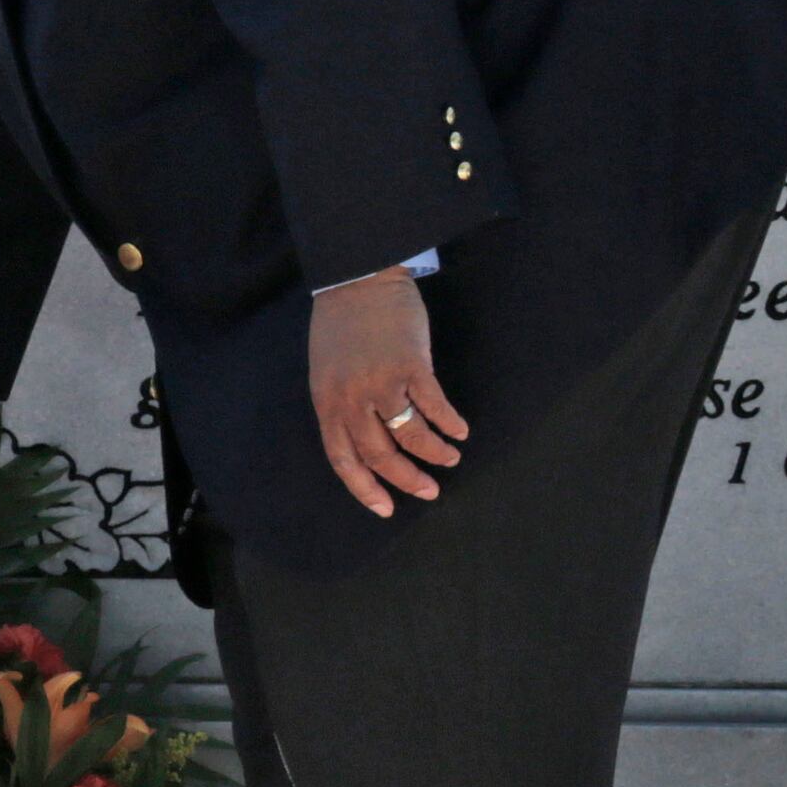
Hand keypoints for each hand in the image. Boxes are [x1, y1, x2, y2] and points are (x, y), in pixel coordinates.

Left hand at [309, 269, 467, 518]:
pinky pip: (434, 407)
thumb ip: (341, 404)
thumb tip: (366, 440)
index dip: (364, 488)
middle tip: (429, 493)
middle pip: (381, 455)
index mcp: (327, 402)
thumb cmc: (341, 324)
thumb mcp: (327, 370)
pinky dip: (449, 424)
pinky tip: (460, 431)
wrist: (357, 277)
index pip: (344, 459)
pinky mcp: (411, 366)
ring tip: (451, 458)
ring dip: (435, 453)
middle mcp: (351, 399)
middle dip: (407, 480)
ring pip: (412, 436)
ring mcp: (382, 383)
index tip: (385, 508)